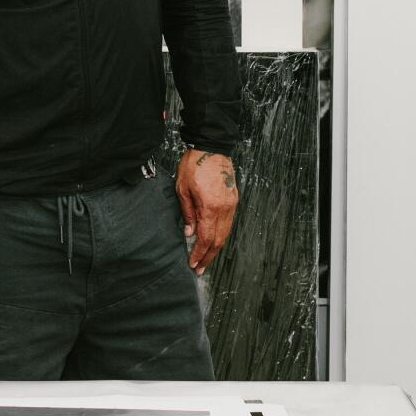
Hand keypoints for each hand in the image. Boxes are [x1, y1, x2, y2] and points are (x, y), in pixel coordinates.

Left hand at [176, 149, 238, 273]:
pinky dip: (221, 235)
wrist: (211, 146)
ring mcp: (231, 204)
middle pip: (218, 240)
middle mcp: (224, 208)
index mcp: (210, 207)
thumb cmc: (194, 165)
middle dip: (208, 257)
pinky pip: (229, 223)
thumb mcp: (182, 189)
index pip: (205, 238)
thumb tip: (189, 234)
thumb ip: (187, 213)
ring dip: (215, 248)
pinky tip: (213, 240)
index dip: (199, 254)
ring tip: (205, 259)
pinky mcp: (234, 199)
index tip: (192, 264)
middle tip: (199, 269)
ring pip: (225, 233)